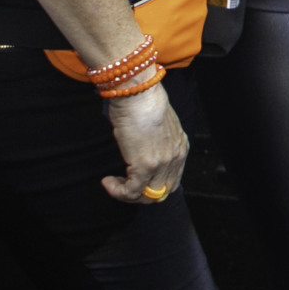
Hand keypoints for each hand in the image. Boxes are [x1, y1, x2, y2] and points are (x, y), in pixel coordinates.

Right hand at [102, 85, 189, 204]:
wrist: (138, 94)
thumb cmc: (143, 102)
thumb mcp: (156, 125)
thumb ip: (155, 140)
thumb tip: (141, 148)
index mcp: (180, 147)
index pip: (172, 179)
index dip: (153, 184)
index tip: (135, 177)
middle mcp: (175, 157)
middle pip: (163, 191)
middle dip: (142, 194)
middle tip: (123, 185)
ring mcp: (162, 163)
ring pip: (148, 195)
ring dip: (128, 194)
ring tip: (113, 183)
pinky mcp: (145, 166)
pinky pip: (132, 191)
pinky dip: (118, 191)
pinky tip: (108, 181)